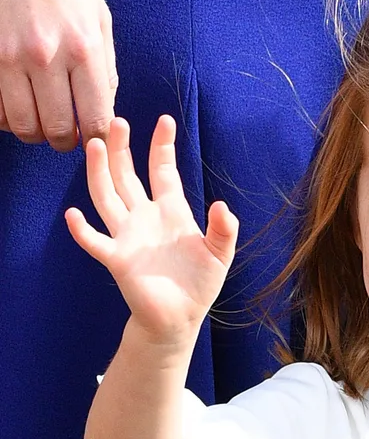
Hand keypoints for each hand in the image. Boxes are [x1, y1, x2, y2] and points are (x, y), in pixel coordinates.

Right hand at [0, 0, 116, 150]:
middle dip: (65, 142)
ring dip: (34, 133)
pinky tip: (18, 107)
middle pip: (57, 130)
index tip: (95, 139)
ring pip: (22, 124)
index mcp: (84, 50)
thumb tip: (104, 111)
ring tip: (42, 123)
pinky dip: (6, 117)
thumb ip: (105, 70)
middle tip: (67, 136)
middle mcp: (47, 57)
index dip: (98, 139)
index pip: (96, 119)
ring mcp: (11, 57)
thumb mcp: (101, 22)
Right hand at [66, 116, 238, 344]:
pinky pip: (94, 242)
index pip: (163, 172)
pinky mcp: (117, 259)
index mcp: (172, 212)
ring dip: (100, 173)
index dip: (163, 147)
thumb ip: (224, 229)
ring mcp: (128, 236)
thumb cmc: (199, 283)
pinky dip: (82, 229)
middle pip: (128, 176)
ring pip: (107, 197)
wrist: (180, 317)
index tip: (165, 121)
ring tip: (96, 146)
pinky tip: (73, 214)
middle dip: (124, 150)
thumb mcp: (220, 253)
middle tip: (118, 121)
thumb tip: (222, 206)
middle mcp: (145, 218)